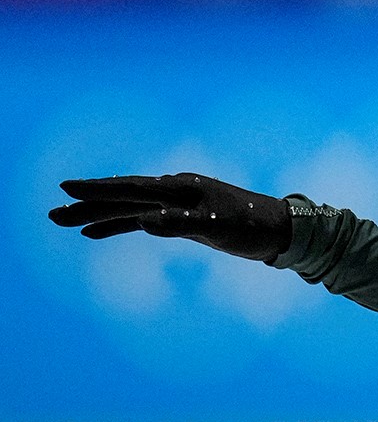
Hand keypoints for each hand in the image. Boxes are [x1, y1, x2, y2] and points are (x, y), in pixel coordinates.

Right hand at [48, 173, 293, 261]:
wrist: (280, 230)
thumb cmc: (252, 226)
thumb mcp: (218, 228)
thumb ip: (180, 224)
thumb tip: (144, 222)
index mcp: (181, 188)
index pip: (131, 188)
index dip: (98, 190)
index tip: (67, 189)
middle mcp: (175, 191)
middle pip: (123, 197)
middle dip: (88, 204)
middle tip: (53, 213)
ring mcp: (176, 204)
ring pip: (129, 208)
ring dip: (97, 216)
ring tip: (64, 223)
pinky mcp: (181, 218)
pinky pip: (142, 219)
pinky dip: (119, 225)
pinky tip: (95, 234)